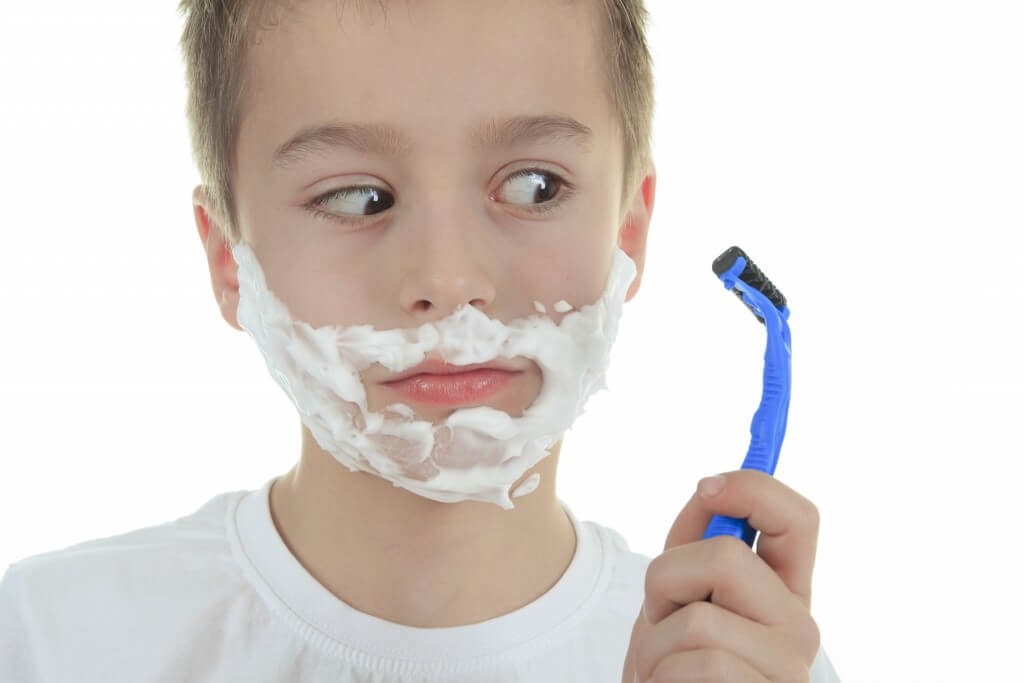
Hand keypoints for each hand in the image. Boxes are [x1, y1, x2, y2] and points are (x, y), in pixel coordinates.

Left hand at [621, 469, 820, 682]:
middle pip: (724, 558)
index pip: (799, 519)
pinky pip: (695, 666)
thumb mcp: (677, 601)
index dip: (754, 488)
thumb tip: (708, 490)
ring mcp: (788, 672)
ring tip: (662, 673)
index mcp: (782, 594)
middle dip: (665, 581)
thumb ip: (693, 548)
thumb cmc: (671, 671)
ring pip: (698, 619)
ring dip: (653, 645)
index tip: (707, 486)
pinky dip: (660, 680)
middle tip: (662, 619)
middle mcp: (800, 629)